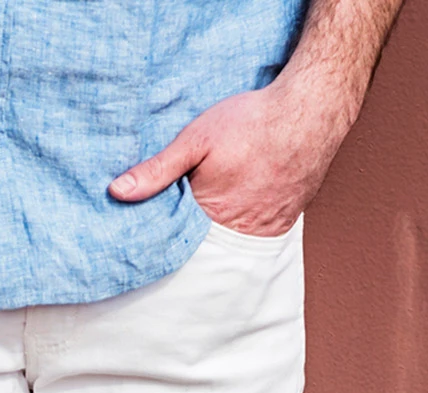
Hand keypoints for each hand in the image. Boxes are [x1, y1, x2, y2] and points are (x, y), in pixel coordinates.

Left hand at [108, 72, 362, 236]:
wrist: (310, 111)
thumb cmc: (252, 122)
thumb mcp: (195, 140)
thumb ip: (157, 170)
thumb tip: (117, 192)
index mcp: (211, 215)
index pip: (175, 241)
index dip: (160, 235)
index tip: (142, 231)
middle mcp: (240, 231)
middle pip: (203, 246)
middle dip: (186, 239)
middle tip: (168, 228)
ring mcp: (265, 229)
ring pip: (229, 242)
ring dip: (214, 235)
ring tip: (204, 217)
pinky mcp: (284, 223)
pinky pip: (254, 236)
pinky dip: (239, 229)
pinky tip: (231, 213)